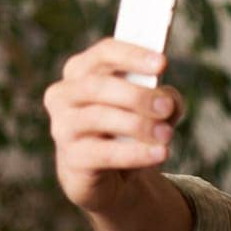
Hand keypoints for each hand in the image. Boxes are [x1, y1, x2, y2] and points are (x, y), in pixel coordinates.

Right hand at [43, 37, 184, 216]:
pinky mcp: (71, 159)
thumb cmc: (129, 131)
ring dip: (138, 125)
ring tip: (166, 135)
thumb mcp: (152, 111)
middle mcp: (64, 94)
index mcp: (82, 71)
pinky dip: (135, 153)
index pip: (103, 53)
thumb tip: (167, 100)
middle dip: (136, 95)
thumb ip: (164, 100)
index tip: (162, 63)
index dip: (132, 55)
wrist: (111, 176)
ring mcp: (62, 127)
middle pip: (97, 85)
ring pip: (98, 117)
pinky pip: (104, 153)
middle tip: (165, 107)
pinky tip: (159, 153)